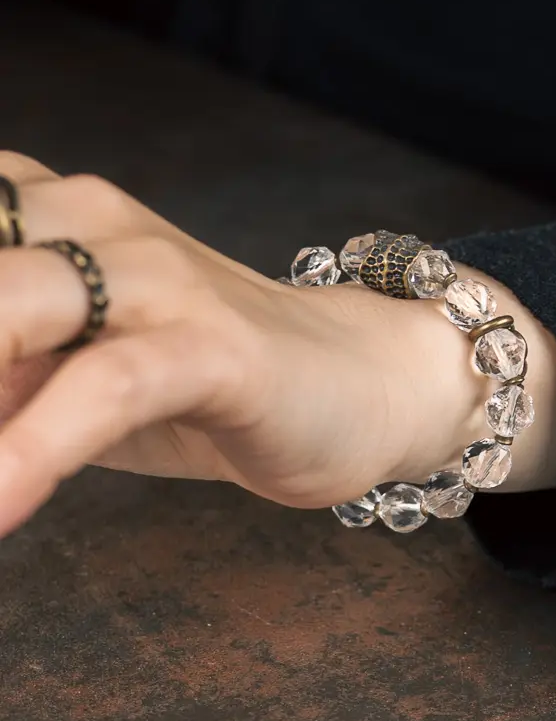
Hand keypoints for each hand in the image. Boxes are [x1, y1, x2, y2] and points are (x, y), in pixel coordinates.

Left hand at [0, 152, 555, 538]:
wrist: (355, 378)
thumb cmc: (206, 379)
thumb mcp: (68, 375)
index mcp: (47, 216)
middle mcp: (92, 221)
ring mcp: (159, 278)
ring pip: (13, 302)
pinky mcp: (216, 343)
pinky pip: (109, 384)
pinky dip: (39, 445)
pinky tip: (5, 504)